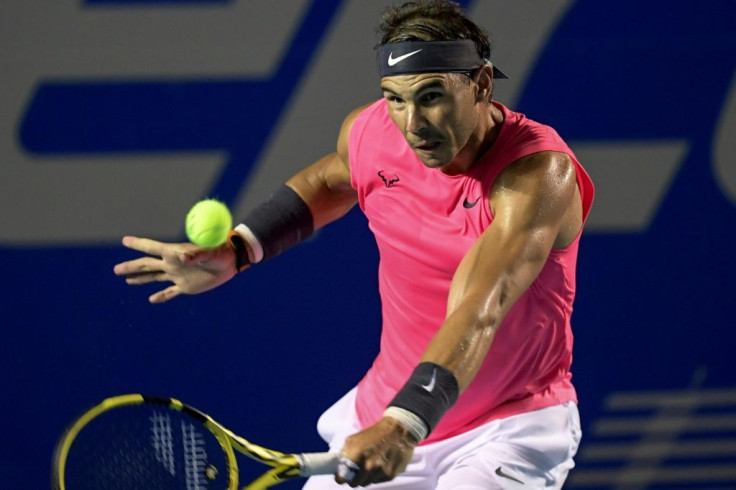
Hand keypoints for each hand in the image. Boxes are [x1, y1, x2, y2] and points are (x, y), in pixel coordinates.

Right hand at [113, 236, 237, 302]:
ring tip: (127, 280)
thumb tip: (183, 256)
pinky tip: (152, 299)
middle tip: (116, 269)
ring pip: (155, 277)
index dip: (139, 244)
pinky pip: (170, 292)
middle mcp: (173, 263)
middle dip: (131, 267)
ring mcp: (178, 275)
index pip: (153, 248)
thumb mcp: (209, 252)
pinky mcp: (187, 286)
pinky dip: (161, 297)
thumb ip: (196, 254)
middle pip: (147, 265)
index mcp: (175, 253)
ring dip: (140, 279)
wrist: (231, 262)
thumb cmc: (221, 253)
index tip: (125, 240)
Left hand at [336, 417, 417, 486]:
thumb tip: (338, 467)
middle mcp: (368, 465)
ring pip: (366, 483)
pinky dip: (377, 476)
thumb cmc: (374, 433)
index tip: (341, 476)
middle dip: (353, 477)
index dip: (341, 478)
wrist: (399, 429)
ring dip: (366, 477)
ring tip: (370, 464)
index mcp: (357, 455)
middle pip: (354, 483)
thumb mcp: (354, 438)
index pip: (342, 478)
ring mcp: (380, 471)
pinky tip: (380, 464)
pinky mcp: (390, 475)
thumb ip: (344, 453)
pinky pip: (378, 481)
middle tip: (356, 470)